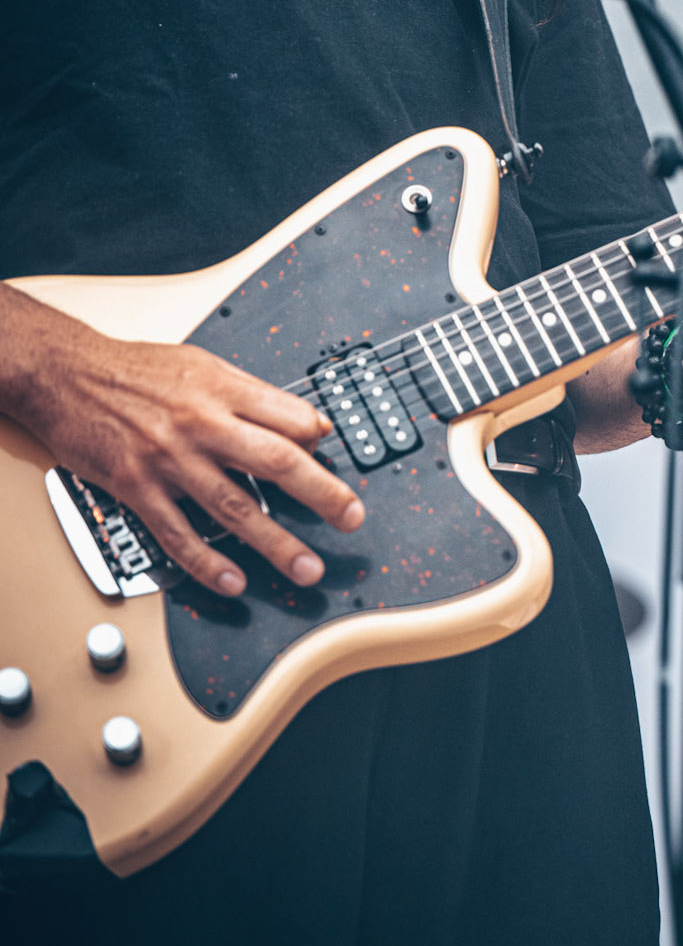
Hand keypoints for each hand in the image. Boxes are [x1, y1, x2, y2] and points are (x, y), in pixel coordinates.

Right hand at [0, 285, 362, 596]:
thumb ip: (256, 395)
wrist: (69, 375)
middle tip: (351, 518)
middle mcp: (202, 424)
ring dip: (275, 542)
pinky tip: (232, 581)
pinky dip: (208, 561)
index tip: (345, 464)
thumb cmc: (137, 370)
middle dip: (321, 494)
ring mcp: (170, 460)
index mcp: (223, 389)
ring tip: (306, 567)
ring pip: (234, 507)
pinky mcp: (137, 487)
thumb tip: (311, 423)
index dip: (322, 443)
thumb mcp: (203, 364)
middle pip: (276, 462)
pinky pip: (178, 532)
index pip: (289, 418)